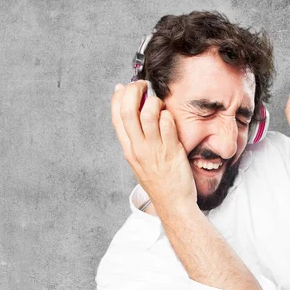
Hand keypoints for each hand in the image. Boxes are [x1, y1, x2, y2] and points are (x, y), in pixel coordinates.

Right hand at [111, 81, 195, 210]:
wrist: (172, 204)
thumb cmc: (159, 181)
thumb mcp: (139, 160)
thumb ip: (135, 138)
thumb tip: (132, 113)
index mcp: (128, 149)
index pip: (116, 116)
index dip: (118, 97)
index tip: (125, 87)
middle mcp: (138, 148)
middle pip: (128, 110)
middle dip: (134, 91)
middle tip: (143, 85)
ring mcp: (154, 149)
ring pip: (149, 114)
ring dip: (155, 102)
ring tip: (160, 104)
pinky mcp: (171, 151)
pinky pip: (168, 124)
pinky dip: (169, 116)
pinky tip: (171, 119)